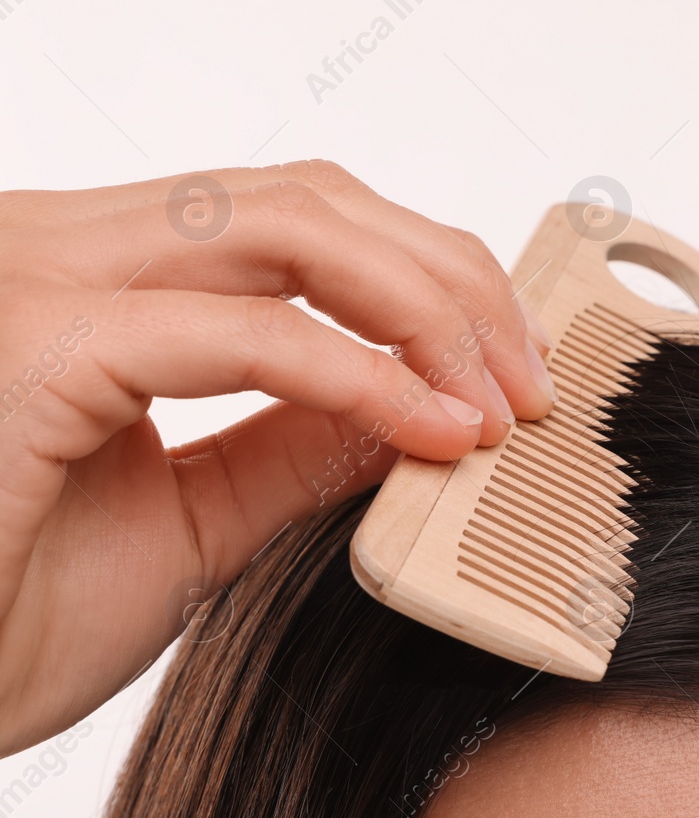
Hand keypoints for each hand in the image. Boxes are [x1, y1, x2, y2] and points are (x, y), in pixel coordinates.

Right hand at [0, 160, 555, 754]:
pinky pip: (241, 330)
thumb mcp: (200, 520)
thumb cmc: (6, 617)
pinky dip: (360, 375)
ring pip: (289, 223)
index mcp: (101, 280)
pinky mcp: (36, 340)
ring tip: (495, 404)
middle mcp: (68, 249)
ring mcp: (43, 276)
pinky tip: (433, 429)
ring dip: (424, 307)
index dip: (428, 280)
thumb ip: (302, 445)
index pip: (299, 222)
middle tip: (528, 387)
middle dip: (450, 281)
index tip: (511, 376)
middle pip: (314, 200)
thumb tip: (424, 405)